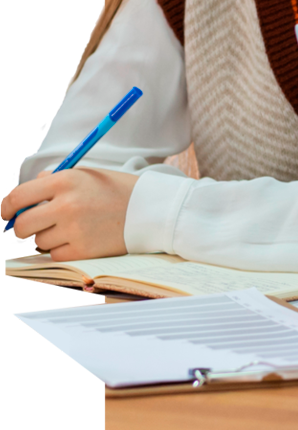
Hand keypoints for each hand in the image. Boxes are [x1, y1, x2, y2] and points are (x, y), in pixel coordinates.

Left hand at [0, 168, 137, 259]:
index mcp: (64, 181)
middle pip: (22, 225)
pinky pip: (55, 254)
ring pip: (38, 241)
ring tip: (71, 227)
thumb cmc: (116, 190)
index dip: (4, 208)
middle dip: (24, 226)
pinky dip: (62, 249)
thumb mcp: (85, 174)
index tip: (2, 214)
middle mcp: (66, 205)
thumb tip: (20, 199)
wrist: (150, 209)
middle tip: (36, 224)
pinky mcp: (83, 249)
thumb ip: (52, 181)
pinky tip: (81, 237)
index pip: (18, 197)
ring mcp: (74, 229)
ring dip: (47, 237)